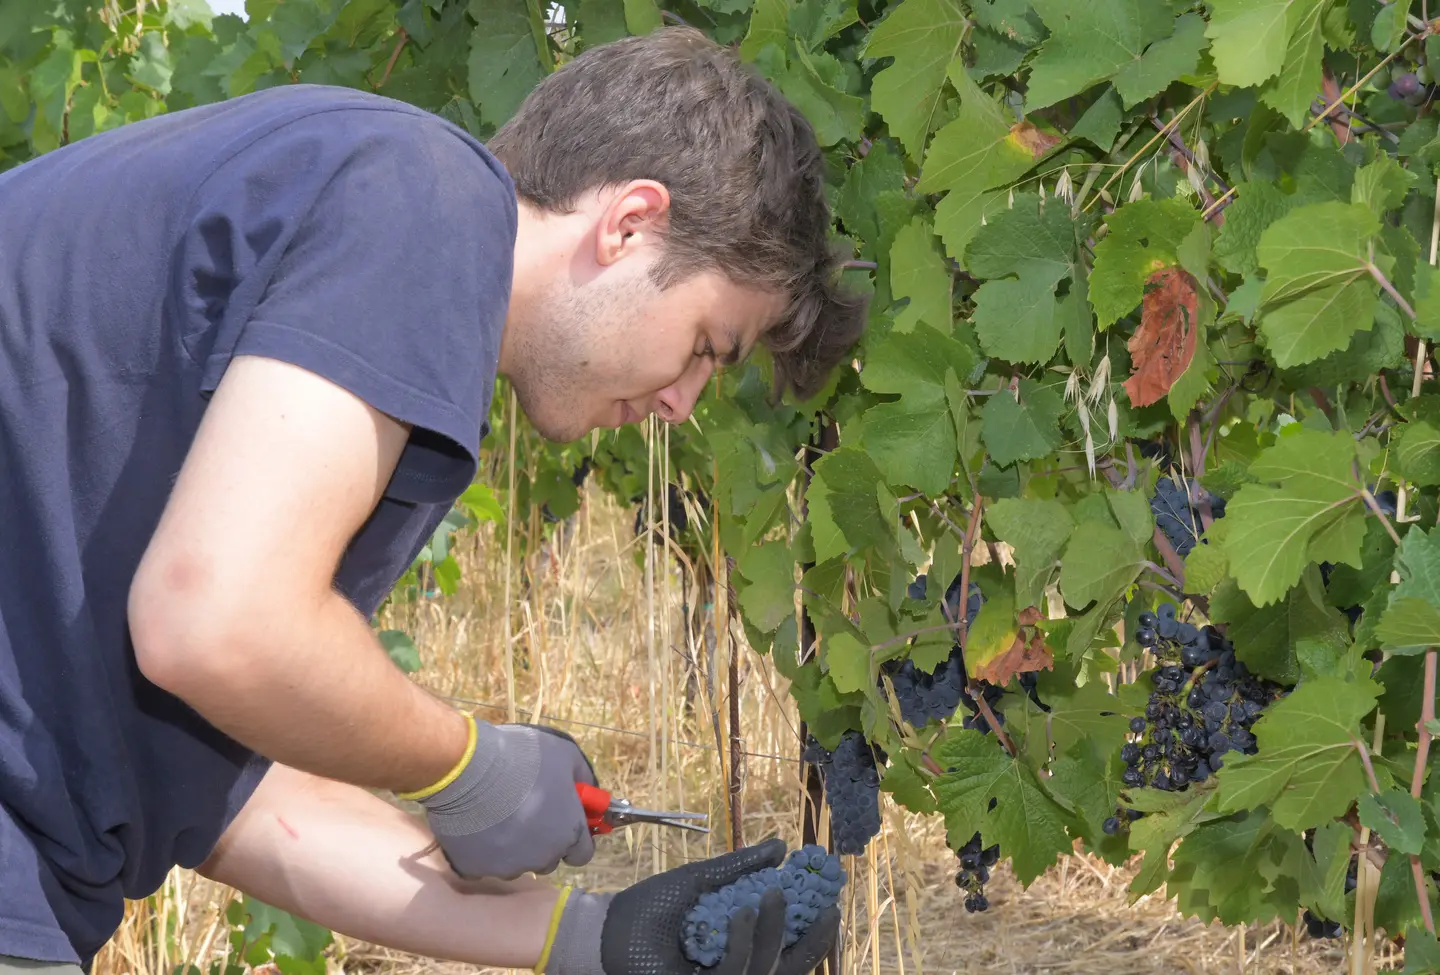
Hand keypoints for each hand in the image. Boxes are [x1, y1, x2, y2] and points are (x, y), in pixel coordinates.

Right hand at [405, 716, 597, 879]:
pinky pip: (482, 864)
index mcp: (568, 834)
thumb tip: (587, 790)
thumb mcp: (565, 754)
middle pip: (547, 859)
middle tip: (525, 811)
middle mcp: (541, 858)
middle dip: (541, 841)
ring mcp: (506, 867)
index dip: (574, 836)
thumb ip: (582, 776)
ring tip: (495, 815)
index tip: (562, 820)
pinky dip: (481, 849)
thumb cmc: (521, 758)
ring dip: (511, 847)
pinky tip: (475, 825)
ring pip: (514, 863)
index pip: (581, 852)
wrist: (466, 768)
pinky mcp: (474, 869)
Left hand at [540, 838, 840, 974]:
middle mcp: (734, 969)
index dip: (813, 932)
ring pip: (766, 970)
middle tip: (827, 908)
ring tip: (773, 893)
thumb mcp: (701, 881)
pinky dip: (742, 942)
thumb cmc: (650, 908)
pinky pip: (735, 971)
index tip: (831, 901)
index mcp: (738, 948)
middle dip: (813, 943)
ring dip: (774, 932)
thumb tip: (781, 847)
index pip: (786, 949)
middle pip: (788, 969)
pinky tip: (742, 911)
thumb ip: (740, 868)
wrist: (609, 928)